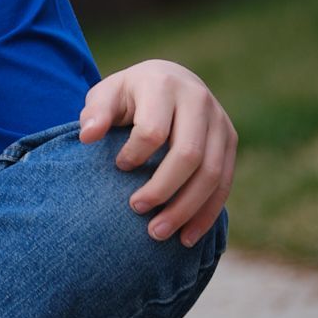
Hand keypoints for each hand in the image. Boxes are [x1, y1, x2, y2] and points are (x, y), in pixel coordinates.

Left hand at [79, 60, 236, 248]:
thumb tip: (87, 137)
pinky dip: (207, 213)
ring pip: (211, 174)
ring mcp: (219, 120)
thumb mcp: (106, 95)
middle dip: (163, 190)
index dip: (135, 156)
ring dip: (186, 209)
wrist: (166, 80)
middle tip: (136, 210)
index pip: (153, 131)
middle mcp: (198, 99)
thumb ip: (95, 114)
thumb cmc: (128, 95)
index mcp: (163, 85)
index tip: (118, 167)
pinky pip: (224, 182)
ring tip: (158, 233)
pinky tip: (187, 237)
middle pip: (188, 155)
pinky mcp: (230, 139)